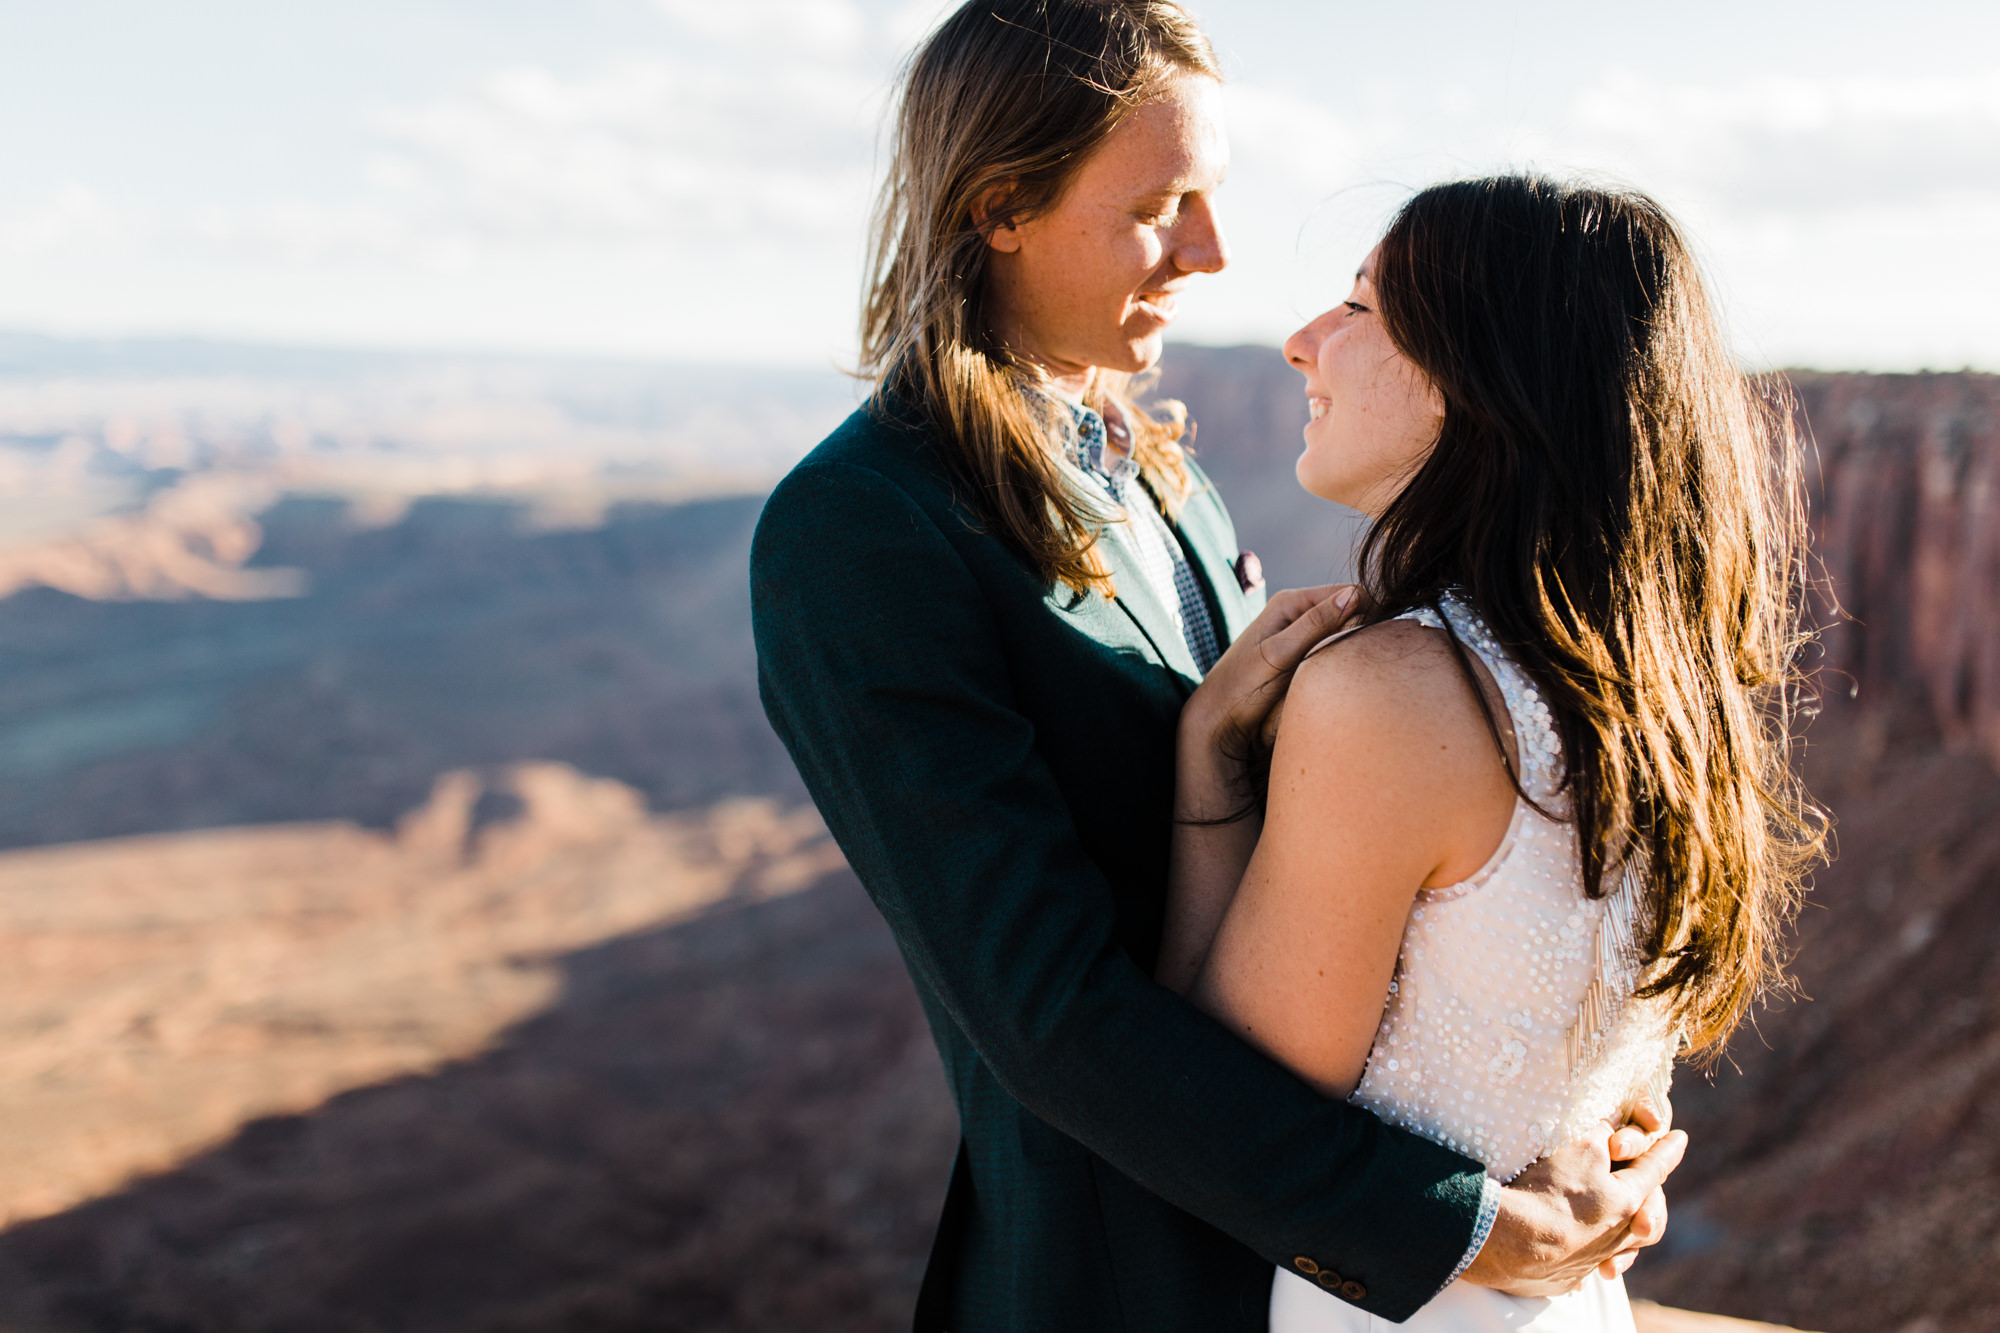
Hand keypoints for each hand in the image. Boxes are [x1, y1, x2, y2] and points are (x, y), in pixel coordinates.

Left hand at [1177, 584, 1361, 818]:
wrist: (1217, 719)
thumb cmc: (1242, 687)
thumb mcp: (1279, 655)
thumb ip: (1315, 625)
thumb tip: (1354, 595)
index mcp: (1290, 602)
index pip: (1351, 593)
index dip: (1370, 612)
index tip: (1375, 641)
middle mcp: (1296, 612)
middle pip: (1351, 610)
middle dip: (1364, 629)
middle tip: (1365, 660)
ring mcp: (1299, 633)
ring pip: (1345, 631)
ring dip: (1355, 646)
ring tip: (1356, 669)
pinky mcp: (1301, 654)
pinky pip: (1334, 648)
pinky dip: (1343, 658)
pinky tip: (1343, 675)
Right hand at [1460, 1123, 1685, 1297]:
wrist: (1510, 1242)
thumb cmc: (1550, 1190)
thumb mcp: (1580, 1147)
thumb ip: (1603, 1130)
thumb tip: (1617, 1116)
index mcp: (1628, 1202)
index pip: (1654, 1169)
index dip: (1666, 1150)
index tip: (1679, 1138)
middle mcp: (1618, 1236)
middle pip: (1649, 1222)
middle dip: (1653, 1206)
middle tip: (1652, 1195)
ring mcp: (1592, 1261)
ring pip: (1621, 1251)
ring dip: (1622, 1236)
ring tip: (1617, 1229)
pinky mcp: (1565, 1278)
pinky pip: (1585, 1267)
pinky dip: (1587, 1256)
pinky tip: (1574, 1252)